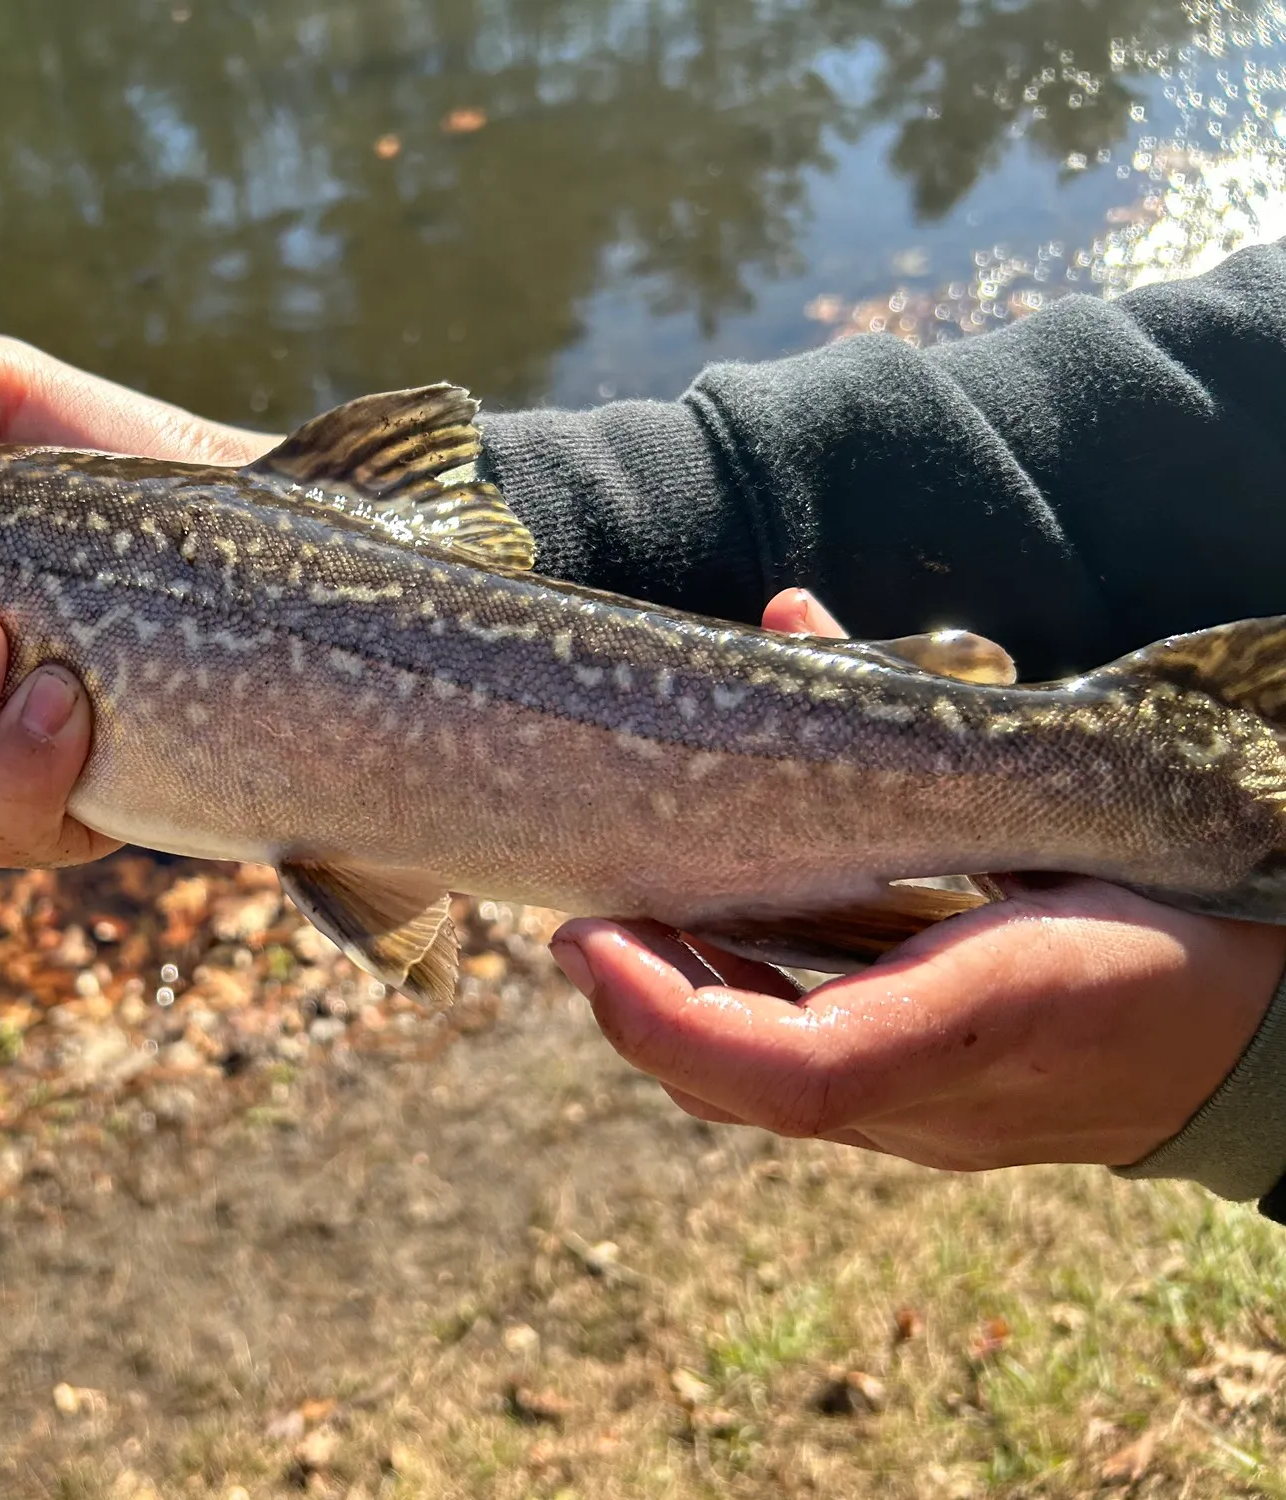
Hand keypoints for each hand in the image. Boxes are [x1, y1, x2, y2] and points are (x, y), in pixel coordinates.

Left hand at [550, 588, 1285, 1170]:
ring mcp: (934, 1123)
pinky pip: (801, 1086)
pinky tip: (697, 953)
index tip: (584, 939)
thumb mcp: (1066, 801)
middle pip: (747, 1094)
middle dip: (641, 1013)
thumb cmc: (1164, 905)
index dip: (667, 1017)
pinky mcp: (932, 1120)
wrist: (1256, 1029)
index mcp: (986, 1021)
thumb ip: (920, 717)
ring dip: (673, 1020)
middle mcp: (943, 1098)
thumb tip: (792, 613)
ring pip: (762, 1100)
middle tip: (579, 926)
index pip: (792, 1075)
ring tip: (619, 936)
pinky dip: (728, 1021)